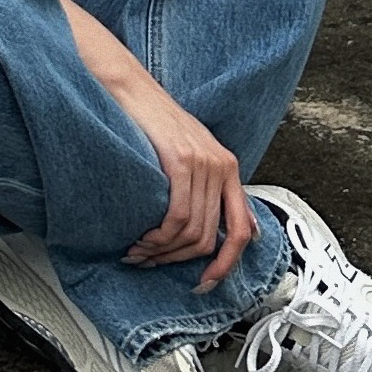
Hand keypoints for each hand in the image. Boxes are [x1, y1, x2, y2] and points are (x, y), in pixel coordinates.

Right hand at [112, 70, 259, 290]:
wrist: (129, 88)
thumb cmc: (153, 120)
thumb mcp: (191, 152)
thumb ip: (210, 188)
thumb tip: (237, 227)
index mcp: (228, 167)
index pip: (242, 230)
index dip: (227, 264)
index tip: (207, 283)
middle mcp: (221, 166)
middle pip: (209, 237)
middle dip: (177, 260)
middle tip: (150, 262)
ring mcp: (202, 163)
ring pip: (191, 231)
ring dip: (162, 251)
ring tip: (139, 251)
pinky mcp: (180, 160)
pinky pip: (176, 216)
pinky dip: (159, 237)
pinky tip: (142, 238)